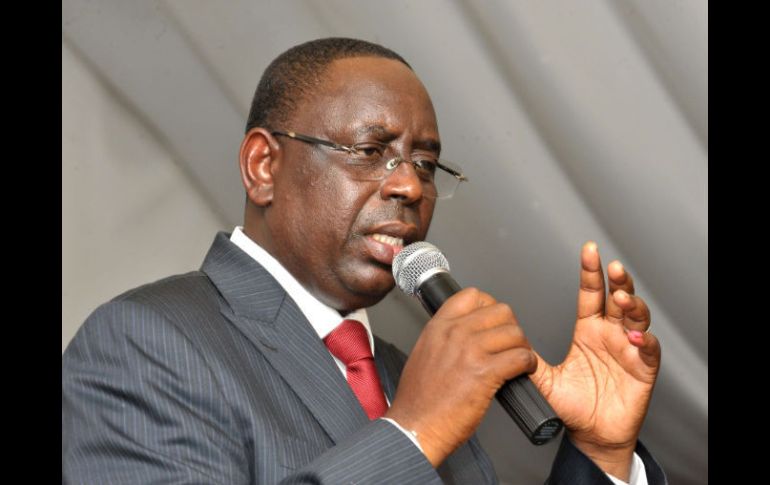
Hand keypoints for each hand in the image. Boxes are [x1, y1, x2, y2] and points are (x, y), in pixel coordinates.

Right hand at [385, 287, 536, 466]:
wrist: (415, 428)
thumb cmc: (418, 400)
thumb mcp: (423, 354)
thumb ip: (443, 338)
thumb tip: (464, 335)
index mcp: (438, 327)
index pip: (472, 296)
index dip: (490, 306)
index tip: (494, 320)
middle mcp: (455, 333)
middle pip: (500, 311)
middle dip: (510, 327)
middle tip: (509, 343)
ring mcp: (471, 351)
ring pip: (515, 333)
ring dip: (522, 347)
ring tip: (518, 359)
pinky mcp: (487, 373)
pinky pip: (522, 357)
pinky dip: (528, 364)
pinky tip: (522, 371)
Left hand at [530, 242, 661, 479]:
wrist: (590, 434)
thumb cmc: (571, 405)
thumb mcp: (543, 377)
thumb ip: (528, 357)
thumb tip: (505, 339)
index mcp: (588, 330)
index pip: (591, 294)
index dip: (591, 272)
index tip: (588, 251)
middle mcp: (610, 335)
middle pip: (618, 298)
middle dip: (617, 280)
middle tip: (612, 268)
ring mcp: (628, 349)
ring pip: (637, 318)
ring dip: (632, 305)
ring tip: (621, 299)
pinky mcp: (642, 369)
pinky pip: (650, 350)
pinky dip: (646, 340)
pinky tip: (637, 336)